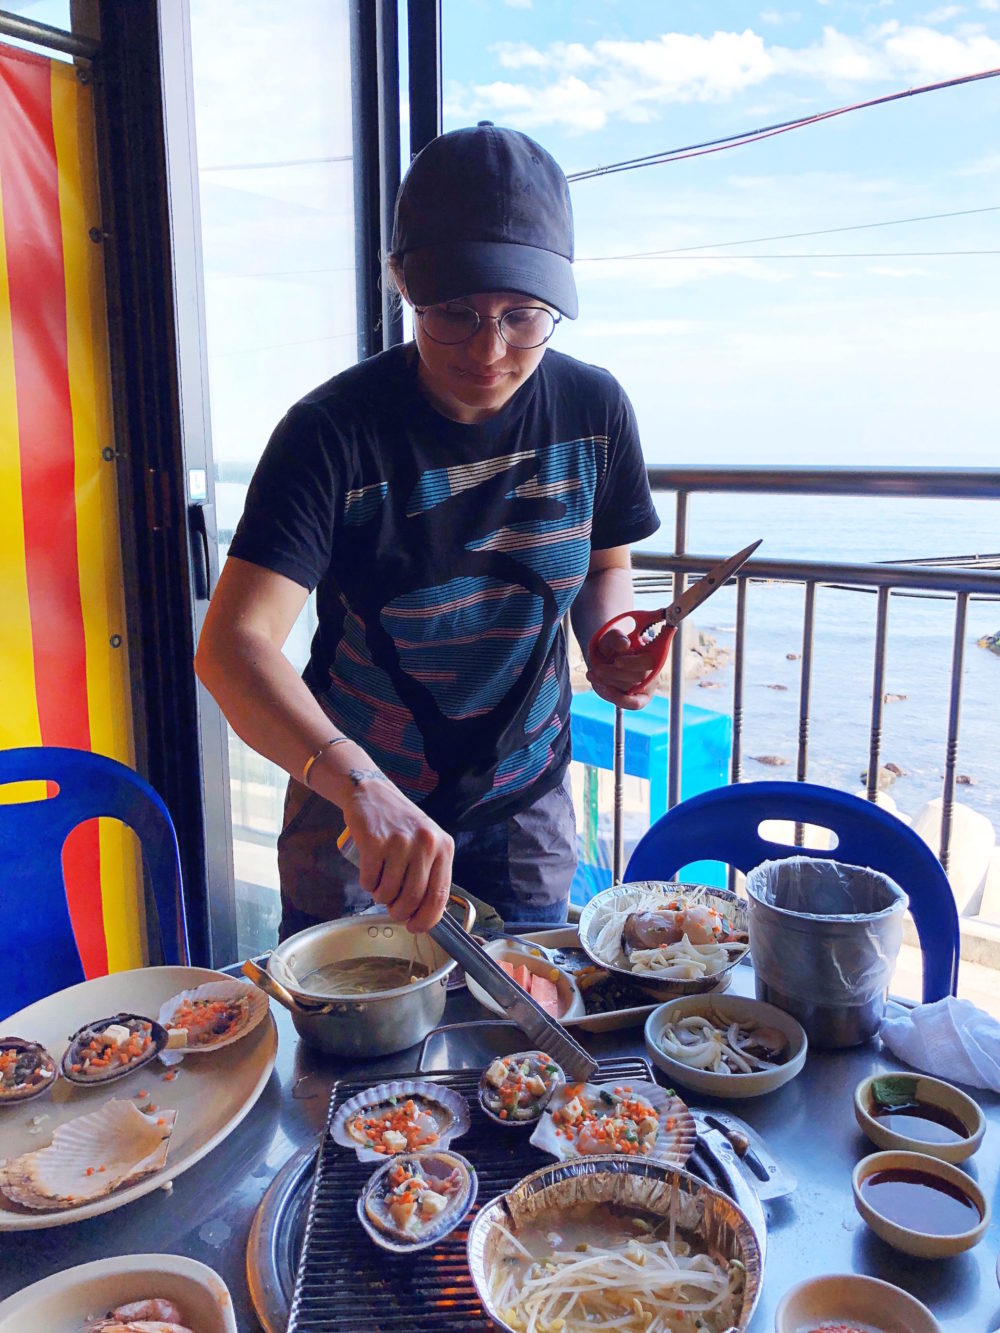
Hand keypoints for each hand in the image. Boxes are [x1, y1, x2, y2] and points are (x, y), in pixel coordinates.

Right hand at [342, 771, 453, 932]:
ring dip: (380, 897)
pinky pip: (369, 880)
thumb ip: (430, 873)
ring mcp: (400, 842)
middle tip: (392, 909)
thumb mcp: (426, 844)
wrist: (373, 793)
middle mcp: (425, 844)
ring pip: (388, 892)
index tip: (415, 927)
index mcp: (444, 847)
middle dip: (399, 912)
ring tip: (380, 884)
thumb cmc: (401, 824)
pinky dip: (366, 884)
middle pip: (412, 898)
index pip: (439, 896)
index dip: (426, 919)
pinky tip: (369, 873)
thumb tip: (423, 915)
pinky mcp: (375, 841)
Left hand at [586, 626, 664, 709]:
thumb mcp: (609, 639)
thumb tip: (624, 644)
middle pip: (640, 676)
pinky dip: (619, 699)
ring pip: (631, 688)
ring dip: (609, 682)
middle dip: (615, 674)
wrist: (604, 660)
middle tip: (597, 669)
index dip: (633, 663)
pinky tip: (605, 689)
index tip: (616, 661)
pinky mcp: (640, 699)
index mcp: (651, 652)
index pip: (649, 661)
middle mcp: (654, 670)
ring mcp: (648, 686)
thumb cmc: (610, 648)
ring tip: (592, 674)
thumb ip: (615, 638)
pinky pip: (634, 704)